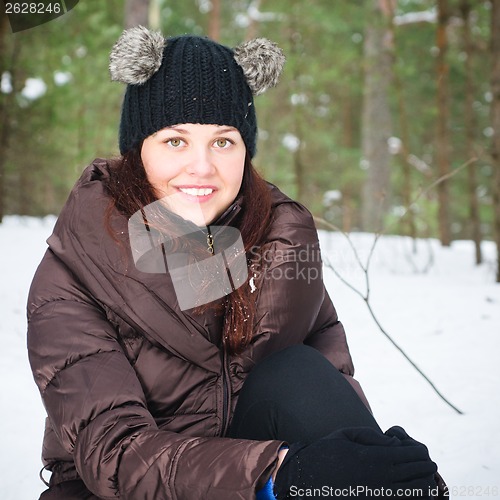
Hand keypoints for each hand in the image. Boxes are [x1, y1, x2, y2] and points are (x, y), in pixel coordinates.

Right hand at [274, 426, 437, 498]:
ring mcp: (380, 496)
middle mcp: (381, 478)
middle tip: (421, 463)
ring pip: (419, 493)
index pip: (414, 454)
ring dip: (423, 484)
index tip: (415, 450)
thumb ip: (372, 436)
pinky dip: (412, 497)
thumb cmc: (326, 454)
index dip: (420, 450)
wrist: (307, 481)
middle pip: (421, 472)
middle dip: (425, 465)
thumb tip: (394, 443)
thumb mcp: (346, 435)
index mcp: (374, 457)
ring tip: (417, 478)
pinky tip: (405, 491)